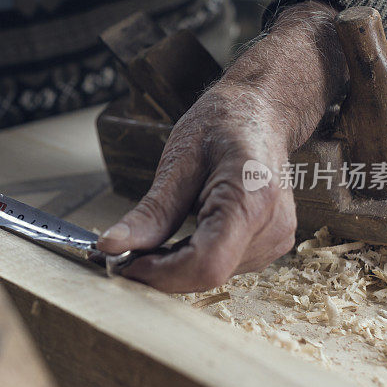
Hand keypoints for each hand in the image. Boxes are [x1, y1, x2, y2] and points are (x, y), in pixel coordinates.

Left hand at [97, 1, 347, 292]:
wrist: (260, 111)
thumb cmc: (222, 125)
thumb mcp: (178, 162)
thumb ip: (150, 213)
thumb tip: (111, 246)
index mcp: (250, 199)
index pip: (206, 264)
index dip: (162, 273)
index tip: (124, 264)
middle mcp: (272, 227)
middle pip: (207, 274)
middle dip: (160, 271)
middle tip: (122, 254)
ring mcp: (275, 239)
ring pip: (212, 275)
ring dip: (174, 265)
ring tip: (151, 240)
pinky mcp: (270, 245)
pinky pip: (222, 265)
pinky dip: (191, 258)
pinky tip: (178, 236)